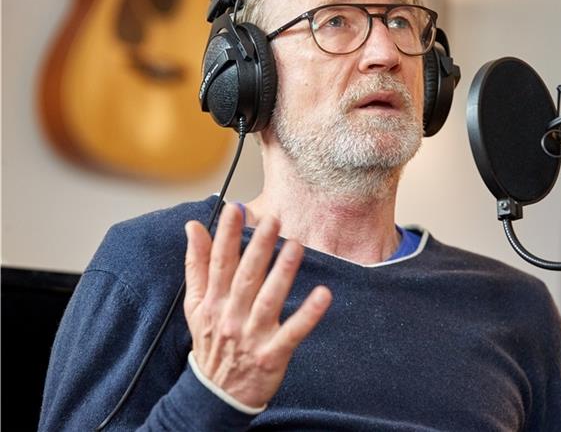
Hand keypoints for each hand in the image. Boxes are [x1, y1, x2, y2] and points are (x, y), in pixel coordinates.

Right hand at [183, 204, 331, 408]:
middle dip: (259, 247)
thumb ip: (196, 264)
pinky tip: (323, 295)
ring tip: (295, 246)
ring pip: (269, 299)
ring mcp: (253, 335)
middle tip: (274, 219)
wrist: (216, 394)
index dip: (227, 235)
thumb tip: (194, 227)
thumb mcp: (196, 305)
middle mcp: (232, 315)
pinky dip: (308, 315)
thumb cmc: (211, 342)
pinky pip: (293, 332)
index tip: (236, 209)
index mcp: (214, 301)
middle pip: (246, 276)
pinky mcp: (273, 353)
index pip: (220, 262)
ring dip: (282, 273)